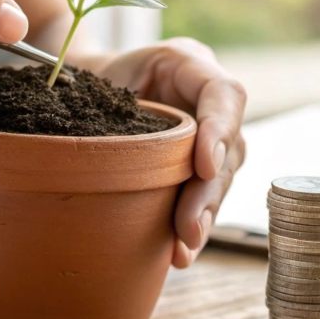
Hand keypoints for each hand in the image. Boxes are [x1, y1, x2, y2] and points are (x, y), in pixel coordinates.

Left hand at [90, 38, 246, 268]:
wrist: (90, 89)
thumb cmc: (91, 79)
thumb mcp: (94, 75)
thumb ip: (102, 100)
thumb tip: (95, 152)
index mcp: (189, 64)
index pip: (224, 93)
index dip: (219, 131)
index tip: (205, 168)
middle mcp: (209, 99)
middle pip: (229, 147)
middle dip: (208, 192)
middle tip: (189, 228)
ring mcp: (211, 133)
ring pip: (222, 178)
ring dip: (203, 216)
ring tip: (183, 249)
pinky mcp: (201, 165)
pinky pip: (205, 196)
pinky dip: (192, 226)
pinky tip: (180, 254)